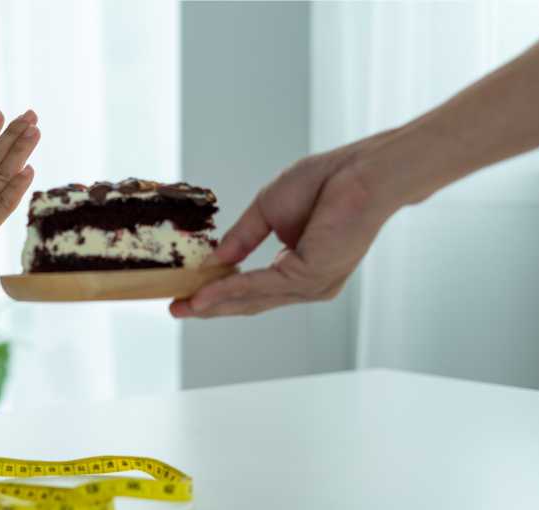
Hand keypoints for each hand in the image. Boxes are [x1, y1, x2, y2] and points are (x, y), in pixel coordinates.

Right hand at [170, 132, 407, 317]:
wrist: (362, 171)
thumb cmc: (326, 181)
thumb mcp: (267, 210)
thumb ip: (241, 238)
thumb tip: (213, 263)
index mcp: (300, 269)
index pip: (254, 289)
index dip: (219, 293)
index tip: (187, 296)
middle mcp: (309, 284)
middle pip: (251, 302)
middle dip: (211, 306)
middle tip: (176, 309)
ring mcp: (313, 285)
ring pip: (253, 299)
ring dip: (214, 303)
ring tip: (184, 305)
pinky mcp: (312, 276)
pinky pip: (262, 286)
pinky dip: (230, 290)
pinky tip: (206, 293)